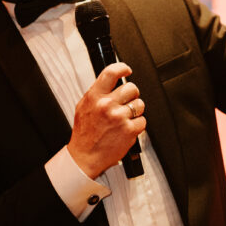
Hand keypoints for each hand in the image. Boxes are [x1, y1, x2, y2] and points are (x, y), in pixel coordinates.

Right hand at [66, 62, 145, 177]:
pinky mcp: (129, 130)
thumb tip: (111, 81)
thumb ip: (97, 93)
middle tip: (126, 102)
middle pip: (132, 88)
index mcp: (95, 97)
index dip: (122, 68)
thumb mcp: (83, 107)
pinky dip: (137, 125)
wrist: (85, 157)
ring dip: (135, 110)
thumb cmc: (84, 134)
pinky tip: (127, 128)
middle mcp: (107, 105)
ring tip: (125, 118)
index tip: (127, 70)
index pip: (111, 73)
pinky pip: (142, 121)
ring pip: (140, 104)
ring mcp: (119, 117)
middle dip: (132, 95)